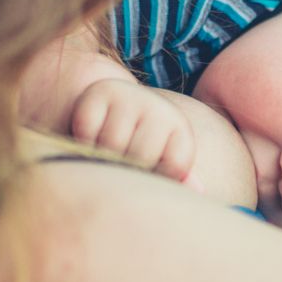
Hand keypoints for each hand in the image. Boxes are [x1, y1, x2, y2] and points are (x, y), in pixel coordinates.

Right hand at [69, 79, 196, 181]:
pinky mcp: (100, 92)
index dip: (155, 178)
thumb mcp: (158, 167)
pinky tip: (88, 139)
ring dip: (100, 158)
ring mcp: (130, 96)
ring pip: (112, 145)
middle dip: (125, 170)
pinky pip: (87, 130)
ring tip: (103, 155)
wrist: (110, 110)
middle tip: (119, 165)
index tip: (146, 171)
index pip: (173, 167)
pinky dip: (83, 141)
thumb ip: (175, 182)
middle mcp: (160, 107)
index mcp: (180, 129)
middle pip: (141, 157)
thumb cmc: (135, 151)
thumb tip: (198, 189)